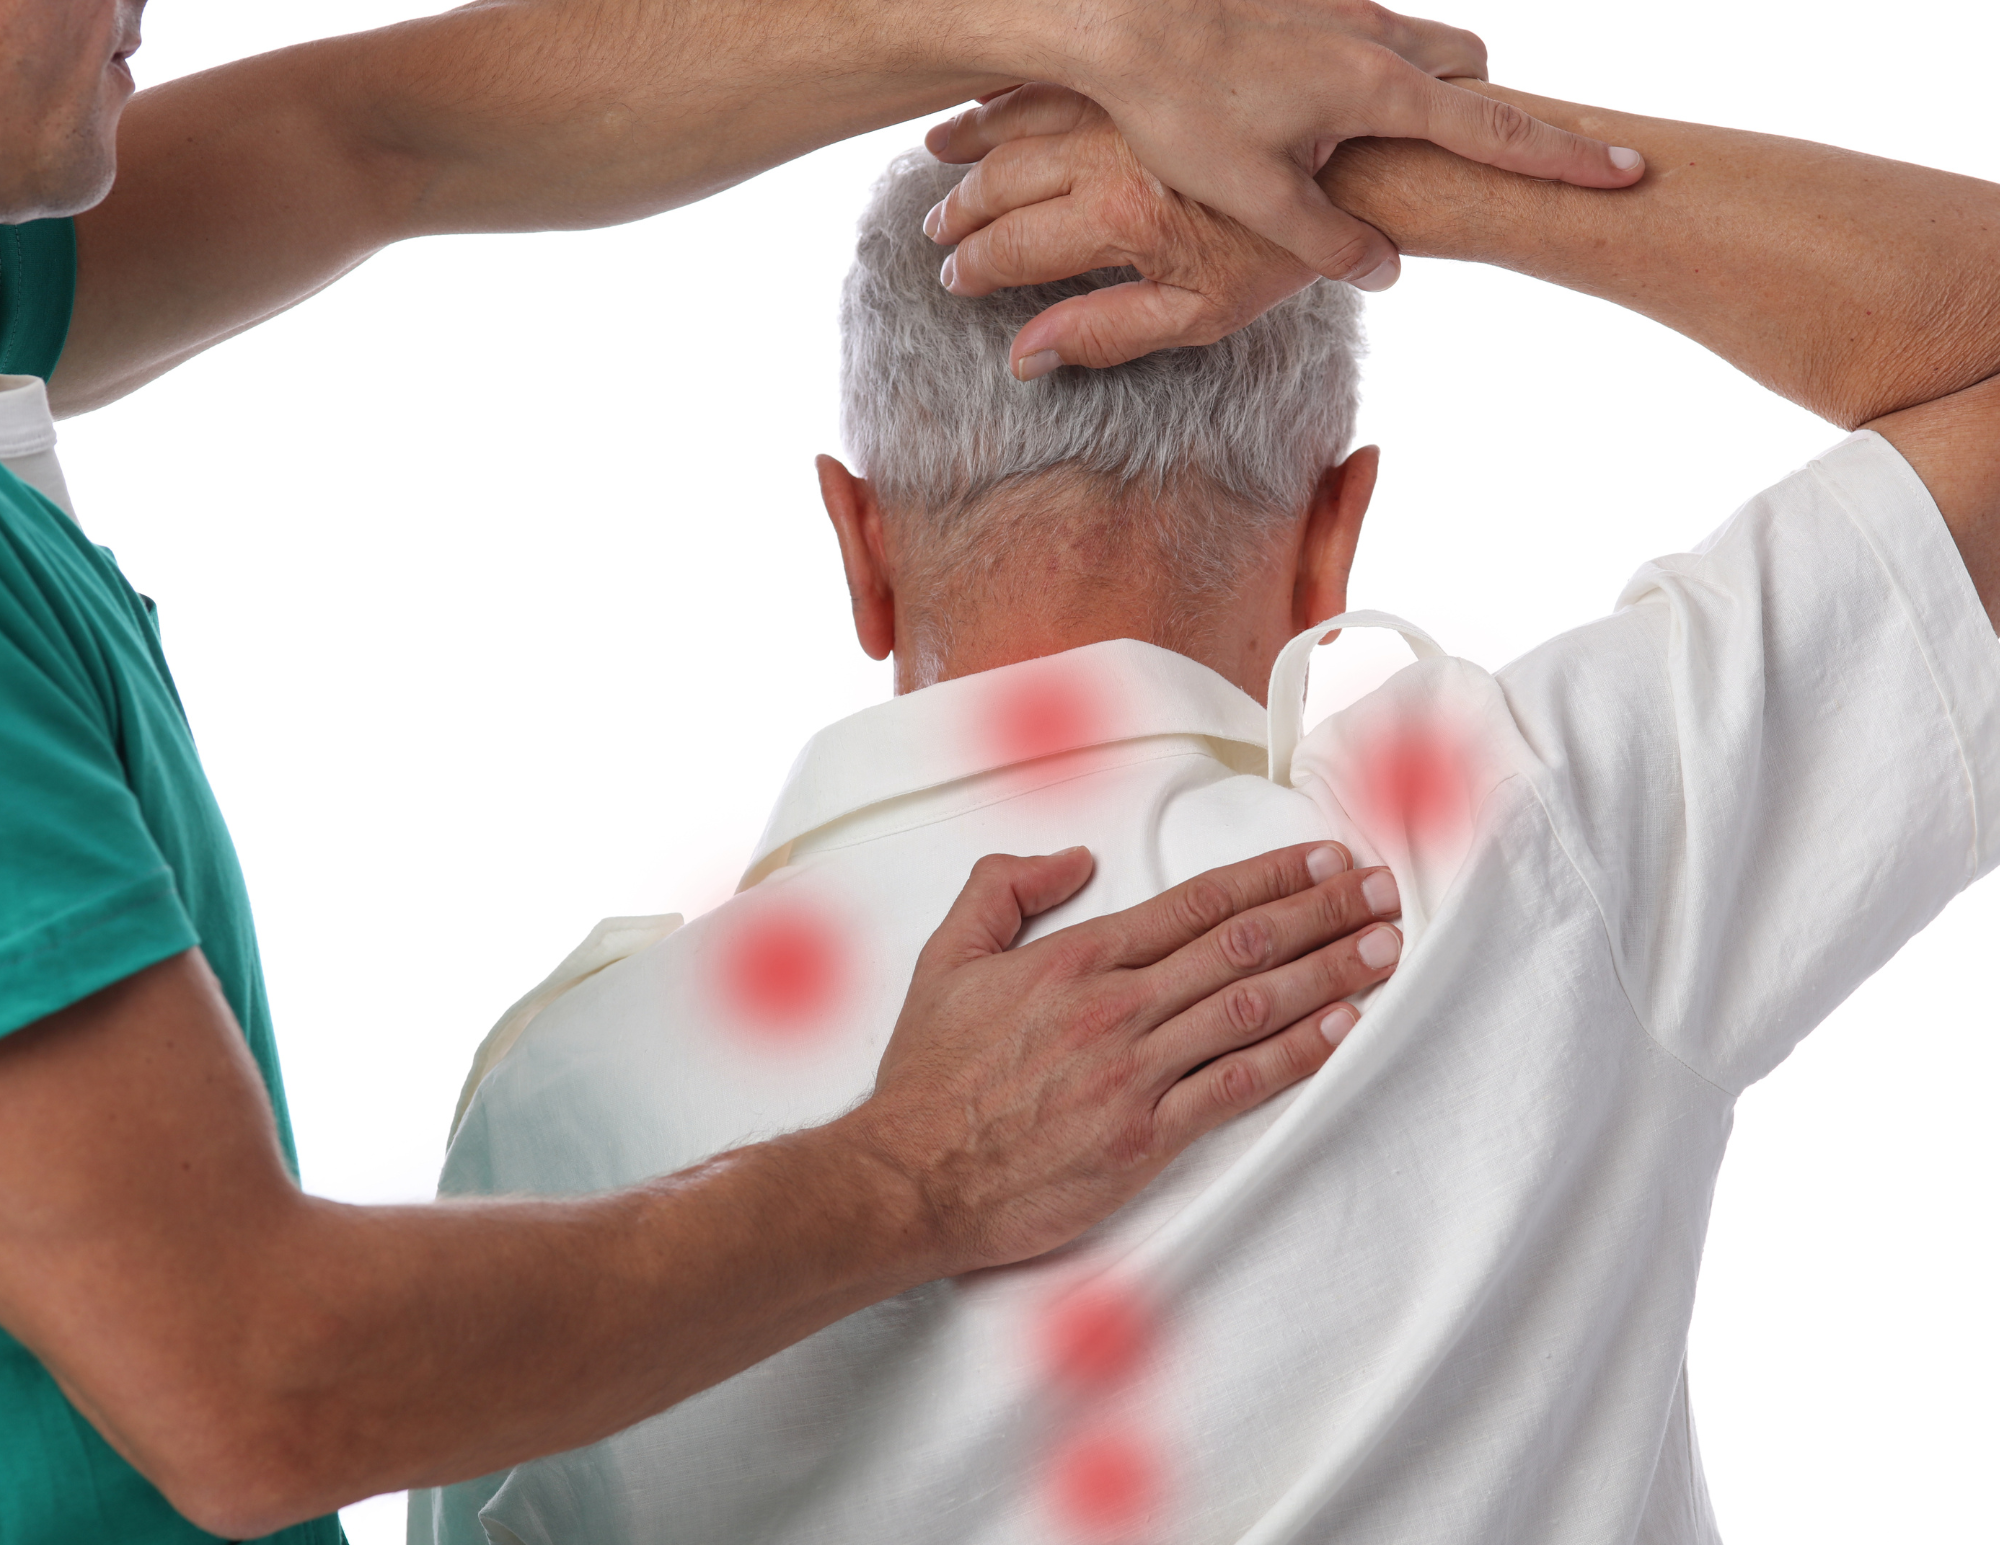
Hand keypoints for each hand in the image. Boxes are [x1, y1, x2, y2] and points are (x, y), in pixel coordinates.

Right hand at [845, 841, 1402, 1274]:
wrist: (910, 1176)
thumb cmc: (929, 1075)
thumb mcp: (945, 956)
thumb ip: (1003, 887)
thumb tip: (1073, 856)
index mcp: (1078, 957)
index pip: (1199, 903)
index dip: (1273, 877)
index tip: (1328, 860)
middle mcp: (1117, 1005)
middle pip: (1245, 945)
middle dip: (1324, 912)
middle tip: (1384, 892)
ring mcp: (1136, 1072)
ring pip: (1254, 1007)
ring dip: (1330, 973)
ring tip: (1385, 948)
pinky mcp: (1145, 1136)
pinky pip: (1238, 1086)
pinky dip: (1297, 1053)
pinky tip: (1343, 1029)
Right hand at [927, 86, 1322, 374]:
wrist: (1349, 172)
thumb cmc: (1277, 256)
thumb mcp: (1199, 316)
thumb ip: (1106, 334)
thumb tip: (1024, 357)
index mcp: (1114, 220)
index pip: (1012, 248)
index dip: (975, 269)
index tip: (955, 282)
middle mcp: (1106, 156)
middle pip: (1004, 182)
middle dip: (961, 210)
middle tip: (936, 234)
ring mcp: (1123, 109)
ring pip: (1021, 119)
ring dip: (974, 144)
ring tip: (941, 160)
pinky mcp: (1147, 79)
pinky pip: (1059, 80)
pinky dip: (1016, 92)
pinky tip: (994, 101)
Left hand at [955, 0, 1641, 290]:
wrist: (1116, 18)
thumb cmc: (1180, 107)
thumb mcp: (1257, 197)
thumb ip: (1331, 240)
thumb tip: (1389, 270)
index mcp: (1378, 90)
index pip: (1497, 130)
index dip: (1563, 157)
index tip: (1626, 170)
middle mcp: (1375, 37)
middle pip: (1471, 72)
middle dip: (1490, 116)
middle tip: (1484, 168)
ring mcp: (1342, 10)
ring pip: (1423, 47)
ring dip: (1429, 93)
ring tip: (1390, 151)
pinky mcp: (1305, 1)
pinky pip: (1370, 35)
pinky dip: (1375, 74)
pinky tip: (1317, 110)